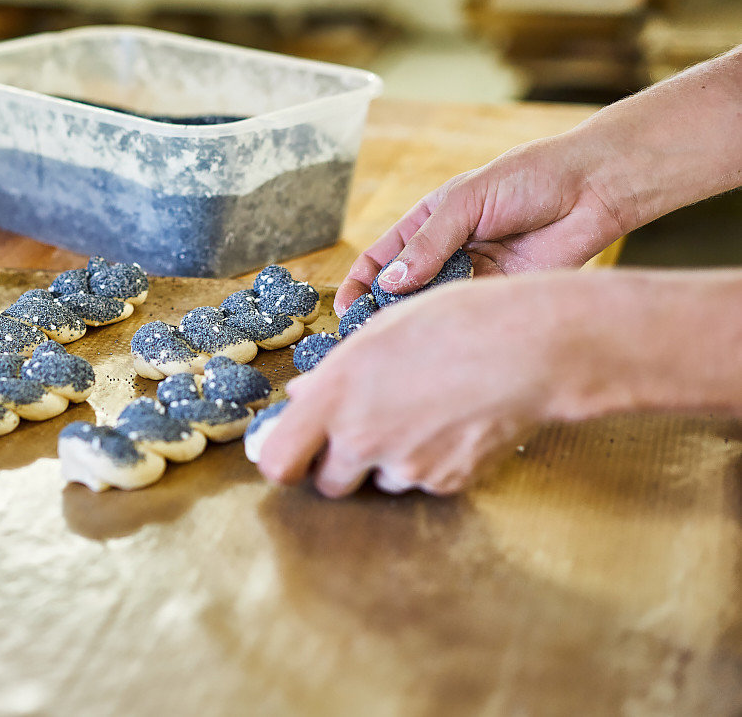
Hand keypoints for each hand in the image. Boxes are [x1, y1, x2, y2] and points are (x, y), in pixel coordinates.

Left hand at [261, 276, 581, 496]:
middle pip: (327, 483)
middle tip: (361, 429)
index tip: (294, 446)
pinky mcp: (446, 483)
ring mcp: (406, 468)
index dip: (283, 458)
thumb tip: (299, 396)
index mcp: (335, 397)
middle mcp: (363, 439)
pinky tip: (449, 422)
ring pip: (379, 481)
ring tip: (420, 412)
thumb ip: (331, 374)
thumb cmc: (451, 324)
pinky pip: (422, 483)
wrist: (528, 349)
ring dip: (386, 461)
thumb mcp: (377, 333)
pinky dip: (428, 463)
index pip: (279, 462)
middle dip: (337, 464)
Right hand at [334, 131, 633, 314]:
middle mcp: (446, 253)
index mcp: (428, 223)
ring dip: (419, 322)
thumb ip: (429, 243)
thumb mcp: (466, 202)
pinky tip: (447, 336)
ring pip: (434, 307)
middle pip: (401, 290)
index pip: (379, 258)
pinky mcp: (503, 295)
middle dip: (383, 312)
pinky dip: (456, 326)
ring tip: (406, 339)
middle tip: (372, 336)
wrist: (592, 190)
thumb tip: (390, 282)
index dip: (359, 284)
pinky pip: (471, 315)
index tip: (346, 310)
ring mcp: (474, 276)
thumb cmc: (528, 180)